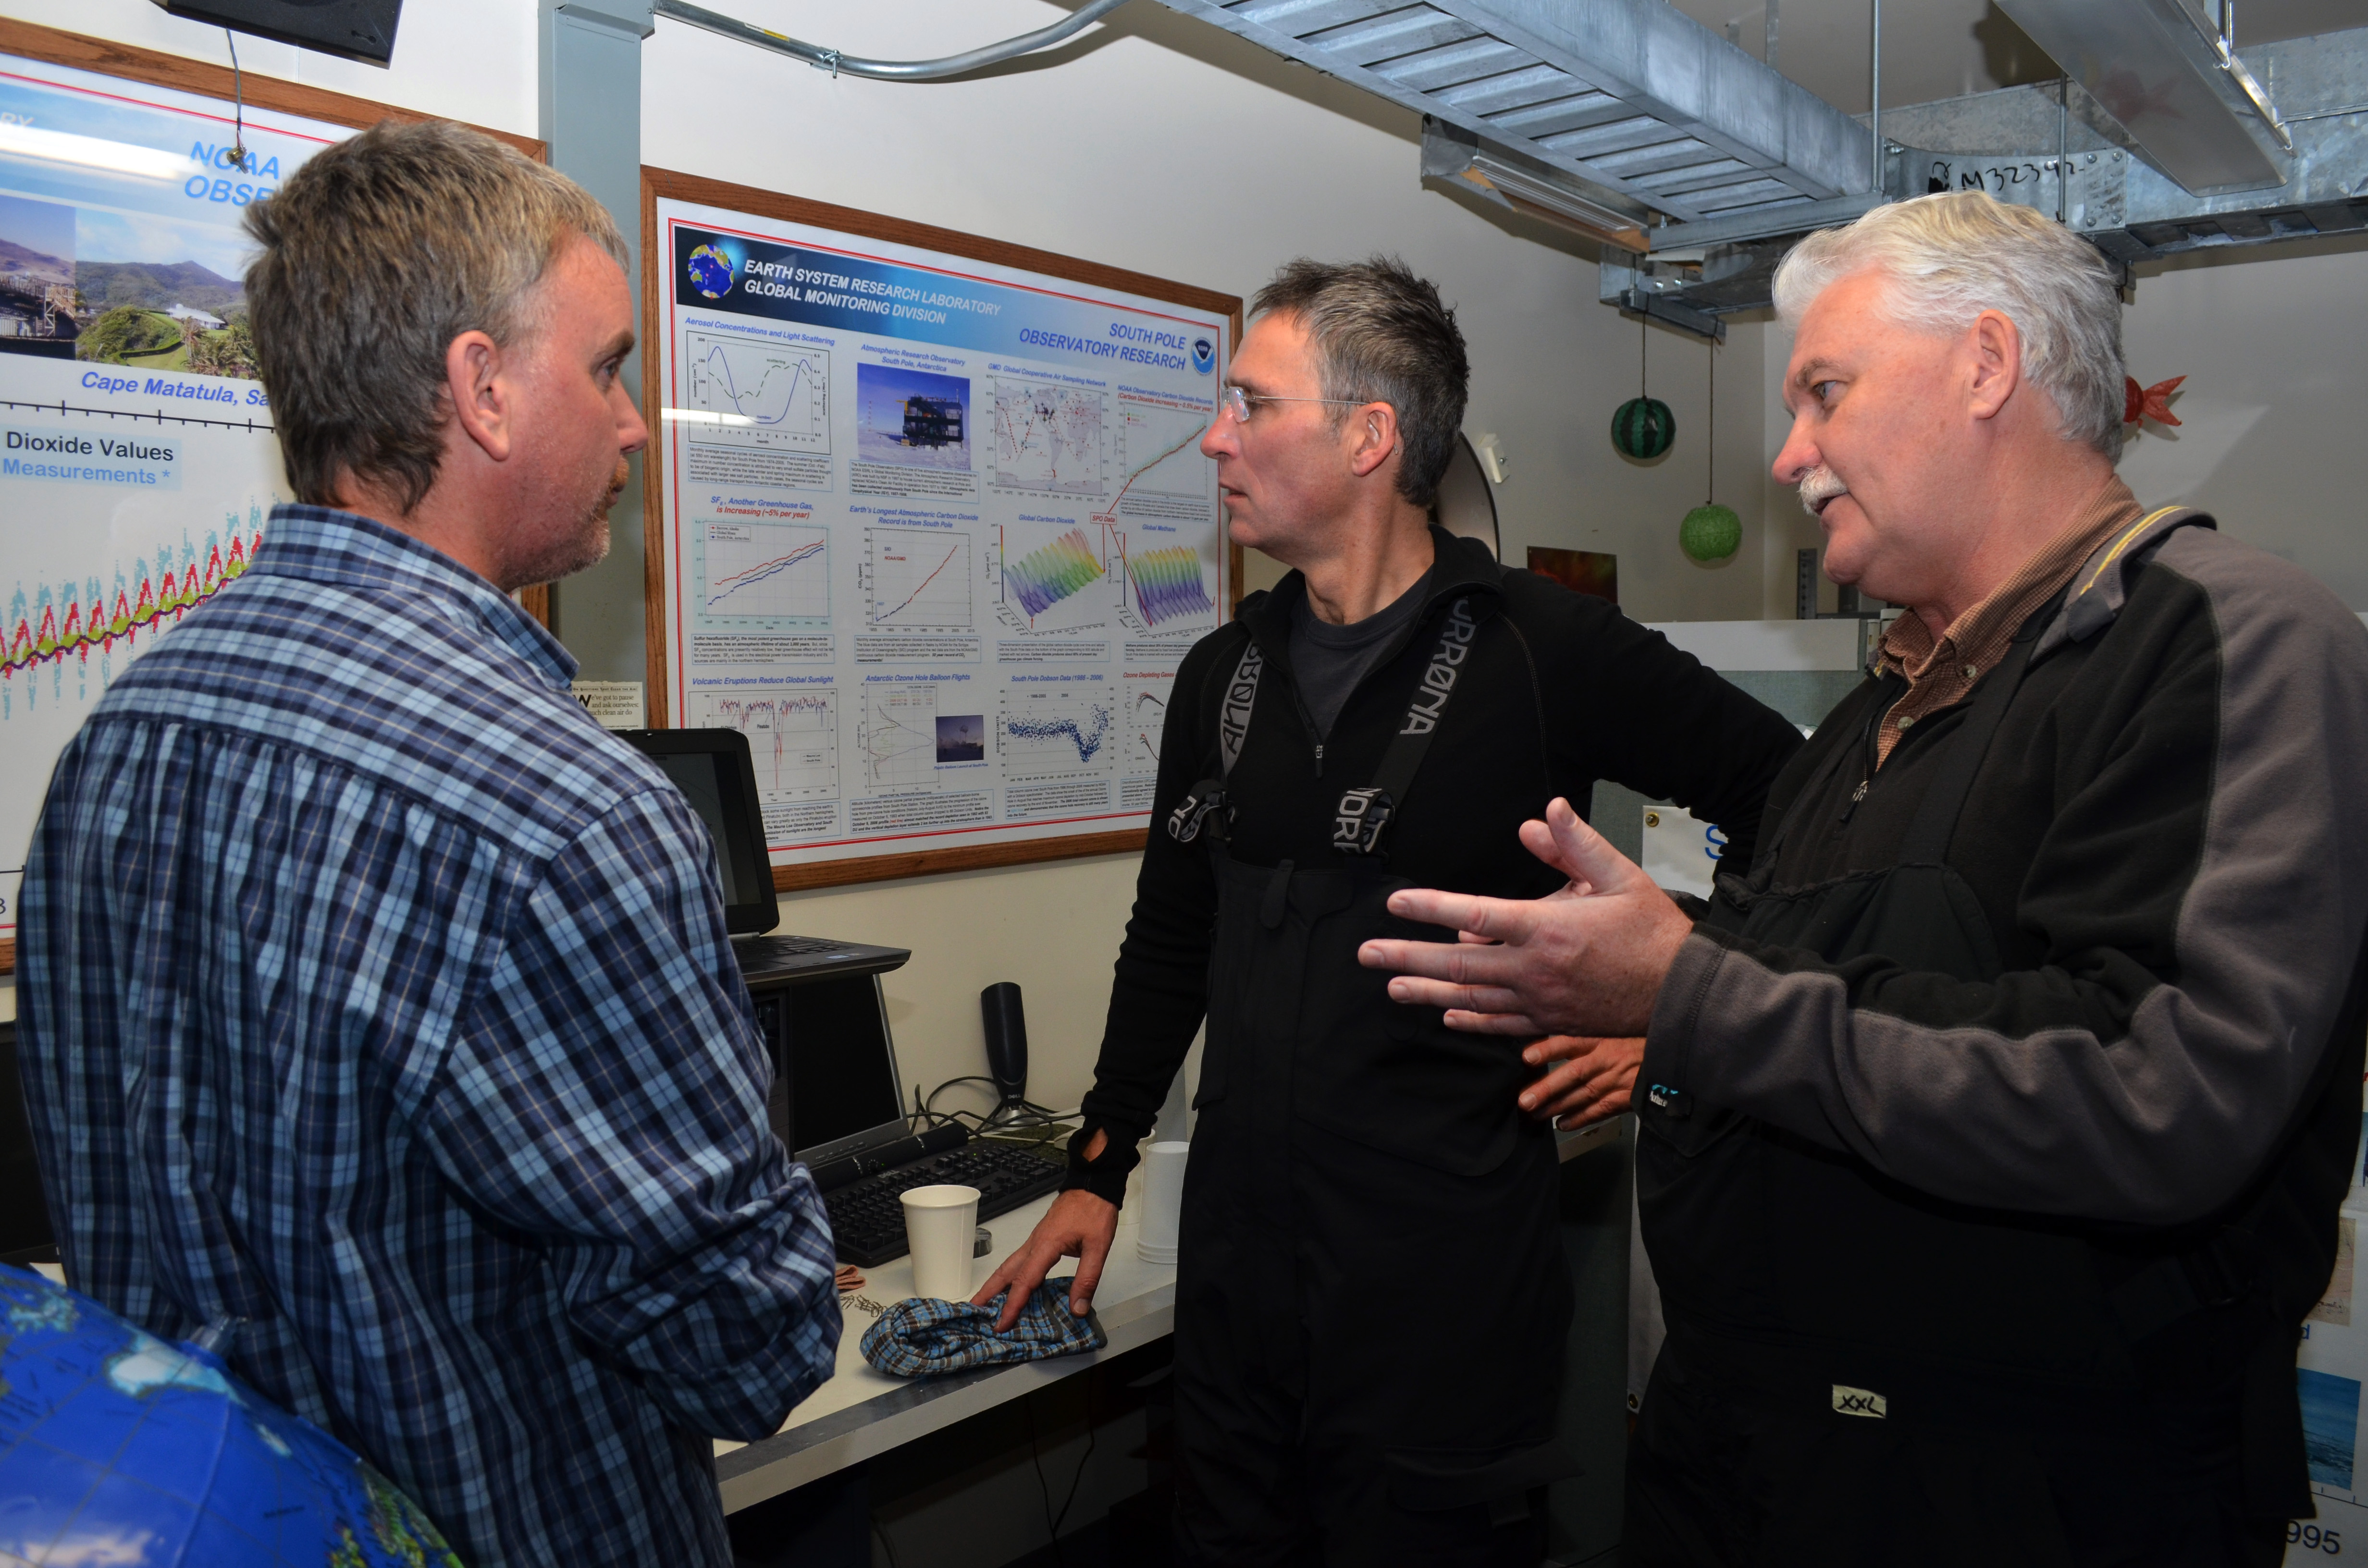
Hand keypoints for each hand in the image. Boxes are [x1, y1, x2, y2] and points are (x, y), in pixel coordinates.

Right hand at [972, 1188, 1118, 1330]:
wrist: (1093, 1184)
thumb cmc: (1094, 1211)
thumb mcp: (1098, 1247)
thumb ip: (1087, 1279)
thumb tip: (1077, 1308)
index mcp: (1046, 1246)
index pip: (1025, 1281)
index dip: (1013, 1305)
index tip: (1002, 1324)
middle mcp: (1035, 1243)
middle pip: (1006, 1271)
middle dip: (989, 1293)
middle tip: (974, 1310)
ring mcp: (1035, 1239)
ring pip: (1010, 1264)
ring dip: (996, 1283)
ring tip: (985, 1299)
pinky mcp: (1040, 1237)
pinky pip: (1020, 1260)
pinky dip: (1011, 1274)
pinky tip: (1013, 1283)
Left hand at [1356, 796, 1693, 1037]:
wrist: (1683, 992)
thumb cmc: (1653, 932)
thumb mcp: (1619, 876)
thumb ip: (1576, 844)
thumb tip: (1545, 813)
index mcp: (1548, 928)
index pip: (1474, 915)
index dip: (1430, 908)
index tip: (1396, 902)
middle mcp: (1535, 969)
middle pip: (1457, 964)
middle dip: (1407, 958)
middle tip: (1367, 954)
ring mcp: (1539, 1001)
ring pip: (1470, 997)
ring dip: (1426, 991)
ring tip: (1391, 986)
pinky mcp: (1550, 1022)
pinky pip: (1499, 1023)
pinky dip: (1469, 1018)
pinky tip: (1447, 1013)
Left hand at [1519, 1036, 1643, 1125]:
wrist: (1671, 1053)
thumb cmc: (1637, 1036)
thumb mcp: (1613, 1024)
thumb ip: (1586, 1029)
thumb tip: (1552, 1029)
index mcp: (1603, 1037)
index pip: (1571, 1041)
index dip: (1548, 1049)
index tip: (1527, 1057)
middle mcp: (1608, 1059)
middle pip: (1574, 1074)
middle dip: (1547, 1089)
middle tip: (1524, 1100)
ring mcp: (1618, 1080)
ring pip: (1583, 1096)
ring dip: (1557, 1107)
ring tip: (1535, 1114)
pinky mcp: (1627, 1097)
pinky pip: (1600, 1110)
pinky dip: (1580, 1119)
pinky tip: (1562, 1125)